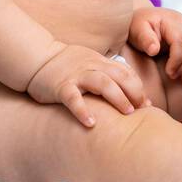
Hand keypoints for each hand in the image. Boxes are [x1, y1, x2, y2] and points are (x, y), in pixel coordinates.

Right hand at [26, 43, 149, 127]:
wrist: (36, 58)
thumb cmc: (65, 64)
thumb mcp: (89, 62)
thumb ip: (106, 72)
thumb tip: (128, 89)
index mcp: (99, 62)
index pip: (126, 73)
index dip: (138, 88)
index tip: (146, 104)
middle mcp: (91, 67)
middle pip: (119, 76)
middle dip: (134, 93)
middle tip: (142, 110)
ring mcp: (76, 76)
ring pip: (102, 83)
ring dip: (118, 98)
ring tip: (127, 113)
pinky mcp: (61, 87)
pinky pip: (73, 99)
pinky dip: (83, 110)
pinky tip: (91, 123)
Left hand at [128, 6, 181, 78]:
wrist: (145, 20)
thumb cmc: (140, 25)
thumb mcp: (137, 30)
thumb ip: (145, 39)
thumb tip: (154, 50)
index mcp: (172, 21)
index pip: (181, 41)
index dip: (177, 60)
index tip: (169, 72)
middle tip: (175, 76)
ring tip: (181, 76)